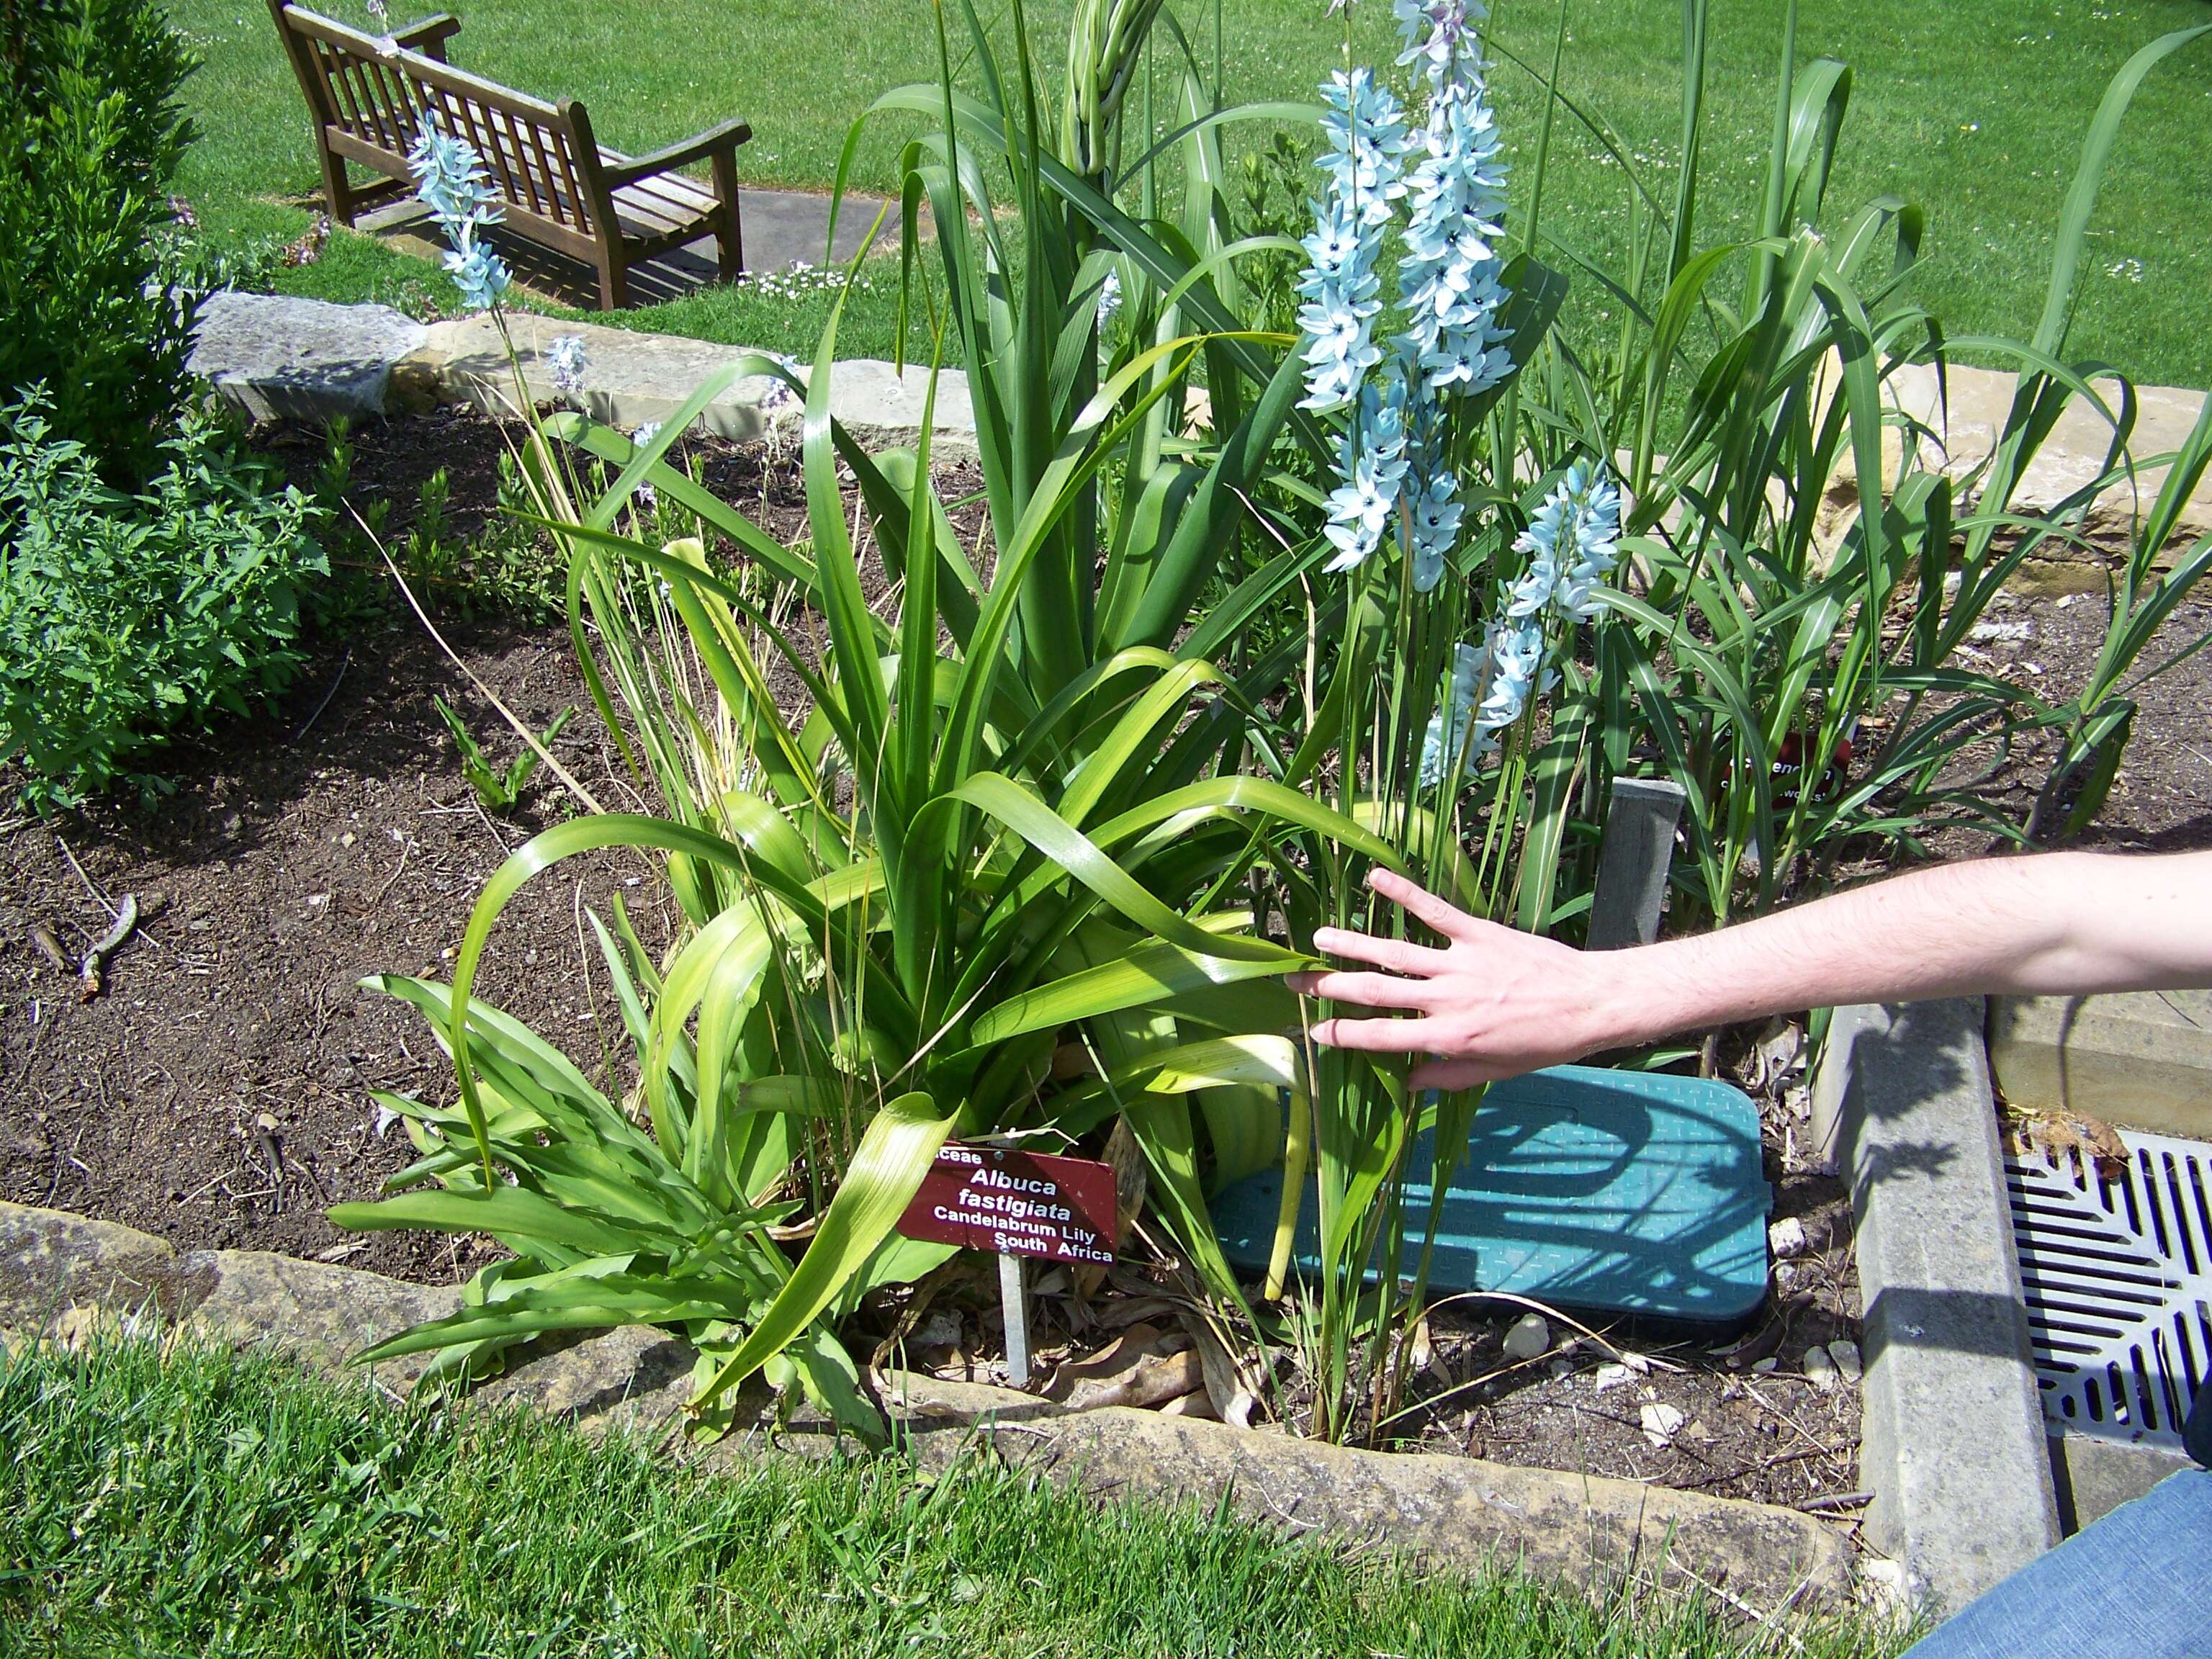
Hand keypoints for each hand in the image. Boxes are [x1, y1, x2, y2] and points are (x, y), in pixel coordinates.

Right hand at [1284, 868, 1649, 1088]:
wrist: (1590, 1003)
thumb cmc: (1543, 1043)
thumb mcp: (1494, 1071)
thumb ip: (1446, 1076)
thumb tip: (1406, 1082)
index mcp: (1449, 1038)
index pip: (1383, 1038)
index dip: (1343, 1034)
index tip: (1314, 1030)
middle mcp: (1447, 1000)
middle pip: (1377, 992)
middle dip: (1331, 988)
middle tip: (1296, 983)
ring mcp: (1460, 963)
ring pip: (1396, 952)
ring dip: (1353, 944)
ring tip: (1319, 938)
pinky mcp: (1478, 934)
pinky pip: (1435, 911)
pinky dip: (1404, 891)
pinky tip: (1375, 877)